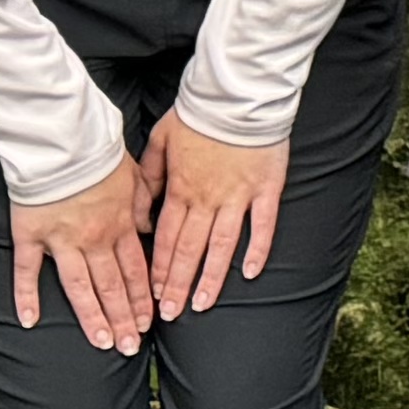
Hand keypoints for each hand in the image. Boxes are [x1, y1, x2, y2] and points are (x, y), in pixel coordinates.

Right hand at [9, 148, 160, 351]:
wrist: (62, 140)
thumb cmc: (99, 152)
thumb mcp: (136, 175)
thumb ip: (143, 204)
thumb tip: (148, 228)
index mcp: (121, 224)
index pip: (136, 271)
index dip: (143, 299)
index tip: (149, 324)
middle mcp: (94, 238)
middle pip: (113, 286)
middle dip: (124, 319)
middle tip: (130, 347)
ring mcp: (61, 240)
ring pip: (80, 287)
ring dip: (92, 318)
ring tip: (101, 343)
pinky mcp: (30, 234)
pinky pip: (27, 271)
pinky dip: (26, 296)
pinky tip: (28, 321)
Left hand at [143, 118, 291, 316]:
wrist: (237, 96)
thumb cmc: (196, 115)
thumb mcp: (159, 142)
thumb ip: (148, 179)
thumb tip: (142, 213)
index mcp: (180, 189)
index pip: (167, 238)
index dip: (159, 269)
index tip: (153, 294)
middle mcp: (207, 199)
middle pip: (190, 249)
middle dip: (179, 283)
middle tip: (172, 313)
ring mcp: (238, 196)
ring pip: (222, 244)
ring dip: (212, 276)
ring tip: (204, 304)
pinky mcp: (266, 188)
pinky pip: (263, 224)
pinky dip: (258, 249)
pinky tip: (252, 272)